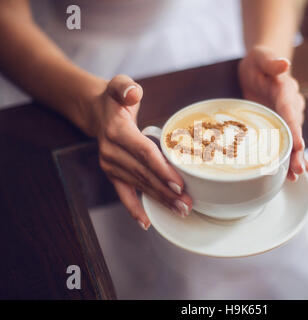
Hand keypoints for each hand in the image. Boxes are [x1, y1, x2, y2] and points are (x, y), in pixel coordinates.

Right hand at [90, 75, 191, 229]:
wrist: (95, 112)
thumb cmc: (115, 99)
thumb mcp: (119, 85)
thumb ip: (125, 87)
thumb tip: (133, 94)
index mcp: (118, 131)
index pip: (144, 153)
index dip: (162, 169)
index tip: (179, 184)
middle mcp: (112, 151)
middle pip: (144, 174)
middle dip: (166, 191)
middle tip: (187, 204)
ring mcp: (111, 165)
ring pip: (139, 186)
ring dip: (159, 200)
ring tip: (180, 210)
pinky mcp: (112, 173)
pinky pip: (123, 193)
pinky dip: (134, 209)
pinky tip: (146, 222)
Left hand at [238, 46, 307, 180]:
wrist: (260, 68)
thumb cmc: (258, 62)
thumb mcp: (261, 58)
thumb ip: (271, 62)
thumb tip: (284, 65)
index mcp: (286, 91)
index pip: (290, 112)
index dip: (294, 129)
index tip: (299, 145)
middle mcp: (291, 106)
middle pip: (295, 131)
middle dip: (297, 151)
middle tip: (297, 169)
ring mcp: (288, 117)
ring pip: (293, 140)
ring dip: (295, 158)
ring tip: (295, 177)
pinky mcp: (281, 124)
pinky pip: (288, 142)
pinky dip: (293, 157)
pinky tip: (296, 174)